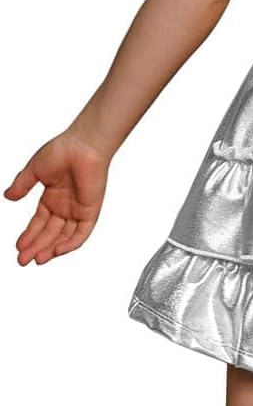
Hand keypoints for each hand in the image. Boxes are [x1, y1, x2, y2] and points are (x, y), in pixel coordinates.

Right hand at [4, 129, 110, 265]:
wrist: (83, 145)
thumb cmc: (62, 151)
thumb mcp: (34, 170)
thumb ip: (22, 185)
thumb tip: (7, 198)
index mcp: (53, 196)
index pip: (40, 222)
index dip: (29, 235)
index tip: (18, 247)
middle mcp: (66, 205)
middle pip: (50, 232)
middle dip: (36, 246)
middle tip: (22, 260)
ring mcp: (79, 208)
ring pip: (65, 235)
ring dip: (50, 248)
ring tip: (36, 260)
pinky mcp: (91, 209)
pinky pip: (82, 232)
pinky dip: (70, 244)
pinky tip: (56, 251)